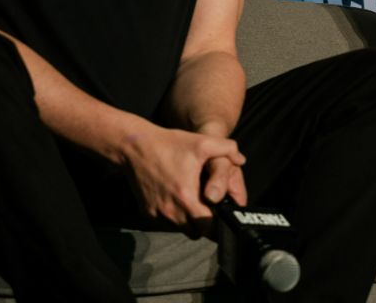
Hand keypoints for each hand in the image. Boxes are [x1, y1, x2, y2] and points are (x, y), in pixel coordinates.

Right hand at [120, 122, 245, 234]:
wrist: (134, 147)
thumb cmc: (169, 144)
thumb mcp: (202, 142)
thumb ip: (227, 149)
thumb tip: (241, 160)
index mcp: (187, 198)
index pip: (209, 228)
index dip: (219, 224)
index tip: (223, 214)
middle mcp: (171, 211)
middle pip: (197, 232)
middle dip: (206, 224)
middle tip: (211, 208)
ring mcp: (157, 214)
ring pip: (181, 229)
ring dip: (190, 221)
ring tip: (194, 201)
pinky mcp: (147, 212)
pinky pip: (166, 222)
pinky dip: (174, 215)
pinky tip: (176, 197)